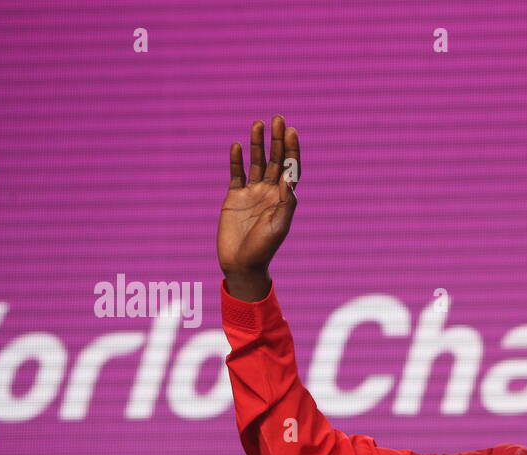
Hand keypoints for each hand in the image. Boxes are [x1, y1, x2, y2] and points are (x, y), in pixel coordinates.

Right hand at [218, 115, 299, 294]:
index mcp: (284, 199)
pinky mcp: (234, 198)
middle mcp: (270, 193)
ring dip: (258, 144)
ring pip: (257, 163)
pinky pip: (236, 175)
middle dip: (277, 140)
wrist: (242, 264)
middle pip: (275, 160)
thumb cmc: (264, 249)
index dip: (292, 150)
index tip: (291, 131)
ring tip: (258, 123)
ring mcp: (252, 194)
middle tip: (278, 118)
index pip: (290, 168)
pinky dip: (236, 161)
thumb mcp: (279, 227)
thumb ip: (286, 203)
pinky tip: (236, 146)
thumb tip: (290, 177)